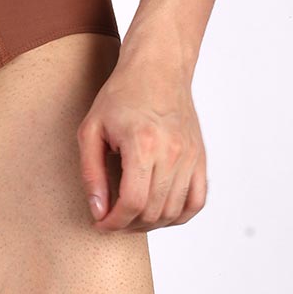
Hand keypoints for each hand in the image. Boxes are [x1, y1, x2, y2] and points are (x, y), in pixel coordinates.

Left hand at [76, 54, 207, 232]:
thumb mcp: (91, 129)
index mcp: (143, 144)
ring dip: (151, 223)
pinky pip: (196, 201)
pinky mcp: (200, 158)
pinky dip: (179, 215)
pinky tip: (159, 212)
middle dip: (128, 224)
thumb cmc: (121, 95)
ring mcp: (190, 157)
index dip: (115, 222)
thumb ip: (91, 173)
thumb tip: (98, 211)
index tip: (101, 224)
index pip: (133, 202)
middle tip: (112, 219)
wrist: (157, 69)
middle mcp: (172, 153)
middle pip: (153, 211)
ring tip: (131, 216)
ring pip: (174, 212)